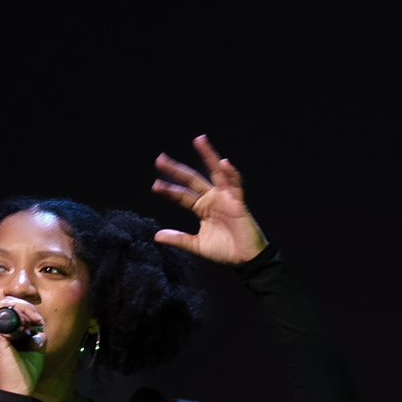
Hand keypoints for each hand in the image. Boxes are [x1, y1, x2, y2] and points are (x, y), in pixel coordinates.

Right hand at [0, 296, 43, 396]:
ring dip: (21, 308)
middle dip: (26, 306)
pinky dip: (16, 314)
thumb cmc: (23, 373)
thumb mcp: (33, 349)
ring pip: (1, 305)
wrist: (17, 392)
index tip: (39, 321)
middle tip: (39, 320)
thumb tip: (40, 325)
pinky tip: (28, 325)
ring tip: (35, 321)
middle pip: (5, 303)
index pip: (7, 308)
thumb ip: (35, 335)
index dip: (24, 308)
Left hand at [151, 135, 267, 264]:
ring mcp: (226, 198)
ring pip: (216, 173)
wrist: (246, 260)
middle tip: (160, 159)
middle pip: (192, 179)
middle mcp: (212, 199)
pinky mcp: (239, 202)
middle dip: (177, 169)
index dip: (169, 191)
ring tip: (199, 140)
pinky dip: (231, 174)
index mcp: (202, 208)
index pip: (182, 196)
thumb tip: (157, 236)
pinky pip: (236, 186)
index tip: (155, 186)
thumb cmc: (225, 251)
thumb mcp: (197, 245)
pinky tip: (224, 163)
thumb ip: (179, 239)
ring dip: (208, 155)